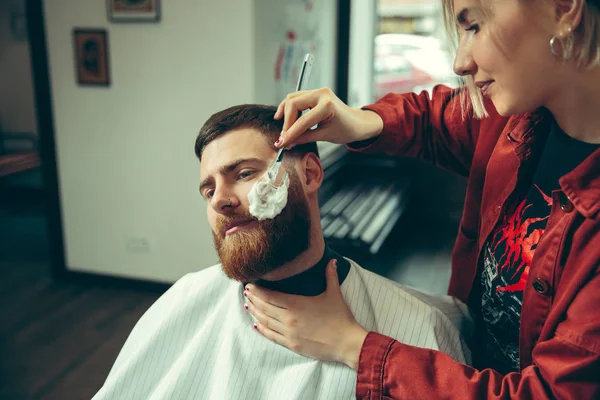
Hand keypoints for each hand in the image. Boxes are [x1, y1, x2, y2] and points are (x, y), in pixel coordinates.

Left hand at [244, 259, 368, 369]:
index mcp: (297, 304)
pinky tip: (256, 325)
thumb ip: (331, 276)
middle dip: (253, 299)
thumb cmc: (341, 318)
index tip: (249, 285)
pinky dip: (262, 330)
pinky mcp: (292, 345)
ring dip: (254, 312)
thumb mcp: (334, 294)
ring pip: (265, 321)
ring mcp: (289, 333)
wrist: (346, 343)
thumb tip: (332, 261)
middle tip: (245, 292)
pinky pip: (272, 336)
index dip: (258, 291)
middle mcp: (289, 319)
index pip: (270, 296)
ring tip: (247, 305)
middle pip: (264, 307)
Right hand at [274, 87, 382, 148]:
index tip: (281, 143)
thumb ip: (304, 138)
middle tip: (283, 137)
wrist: (357, 122)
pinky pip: (296, 97)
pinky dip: (289, 108)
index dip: (290, 133)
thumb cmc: (346, 129)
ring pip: (292, 98)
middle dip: (286, 122)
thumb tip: (288, 142)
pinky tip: (285, 117)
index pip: (302, 120)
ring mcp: (318, 91)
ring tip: (284, 128)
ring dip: (285, 113)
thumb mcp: (325, 136)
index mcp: (327, 105)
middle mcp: (321, 94)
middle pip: (293, 104)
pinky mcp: (315, 92)